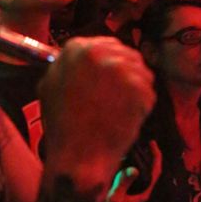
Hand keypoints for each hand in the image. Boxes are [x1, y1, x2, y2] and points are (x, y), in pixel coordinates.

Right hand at [39, 37, 154, 193]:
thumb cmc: (62, 127)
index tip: (109, 79)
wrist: (77, 156)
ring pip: (141, 71)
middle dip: (126, 75)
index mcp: (75, 48)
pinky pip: (149, 91)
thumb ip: (67, 66)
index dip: (110, 64)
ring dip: (136, 90)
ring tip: (120, 111)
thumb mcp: (51, 86)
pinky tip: (127, 119)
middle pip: (126, 55)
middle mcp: (98, 51)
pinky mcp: (138, 86)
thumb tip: (80, 56)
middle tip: (118, 99)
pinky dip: (142, 106)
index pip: (105, 45)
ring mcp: (120, 68)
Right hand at [107, 141, 162, 201]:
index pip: (156, 172)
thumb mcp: (115, 196)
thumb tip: (134, 169)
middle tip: (146, 141)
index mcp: (144, 192)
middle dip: (151, 154)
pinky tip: (125, 155)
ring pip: (144, 170)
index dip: (156, 157)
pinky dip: (132, 162)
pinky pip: (133, 173)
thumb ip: (124, 183)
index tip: (152, 143)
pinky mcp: (127, 188)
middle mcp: (142, 190)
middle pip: (152, 169)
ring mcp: (135, 189)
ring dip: (142, 158)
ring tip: (137, 145)